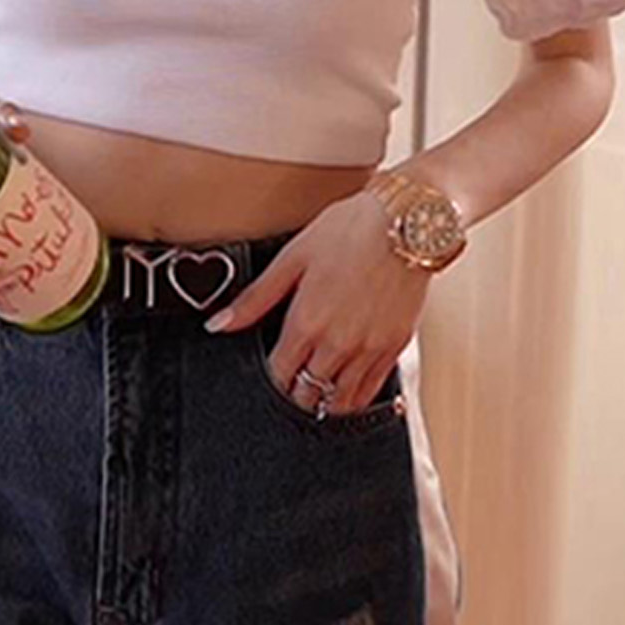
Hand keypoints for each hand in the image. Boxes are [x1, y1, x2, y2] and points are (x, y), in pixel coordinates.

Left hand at [204, 191, 430, 415]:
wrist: (405, 224)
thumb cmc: (350, 231)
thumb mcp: (292, 258)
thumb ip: (255, 298)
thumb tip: (219, 323)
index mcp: (307, 321)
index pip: (280, 373)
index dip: (271, 378)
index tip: (271, 371)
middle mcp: (338, 343)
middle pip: (308, 392)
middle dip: (294, 391)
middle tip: (291, 383)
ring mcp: (369, 350)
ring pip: (339, 401)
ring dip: (323, 400)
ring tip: (315, 391)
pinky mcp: (394, 348)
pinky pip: (371, 392)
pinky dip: (354, 398)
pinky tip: (346, 391)